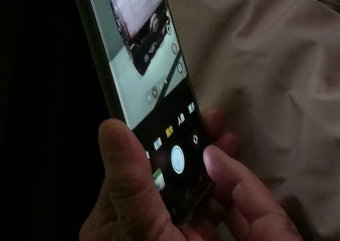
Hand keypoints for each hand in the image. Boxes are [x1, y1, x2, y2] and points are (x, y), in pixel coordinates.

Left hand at [80, 109, 300, 240]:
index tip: (181, 112)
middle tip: (214, 121)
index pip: (131, 170)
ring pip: (186, 197)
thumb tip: (112, 130)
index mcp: (108, 227)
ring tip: (228, 139)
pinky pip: (201, 219)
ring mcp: (164, 240)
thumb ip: (132, 185)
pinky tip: (232, 178)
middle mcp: (133, 233)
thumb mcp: (142, 234)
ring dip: (209, 168)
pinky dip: (220, 199)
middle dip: (189, 149)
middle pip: (161, 180)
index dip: (156, 137)